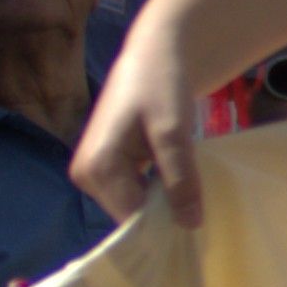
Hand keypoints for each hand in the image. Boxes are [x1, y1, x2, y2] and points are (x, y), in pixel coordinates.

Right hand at [71, 27, 213, 225]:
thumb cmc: (161, 88)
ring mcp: (94, 172)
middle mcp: (85, 176)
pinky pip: (134, 192)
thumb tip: (190, 225)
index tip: (197, 230)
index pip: (130, 218)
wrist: (155, 56)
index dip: (163, 225)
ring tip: (193, 197)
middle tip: (201, 210)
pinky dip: (158, 192)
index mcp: (95, 169)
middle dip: (163, 214)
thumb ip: (180, 179)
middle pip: (129, 214)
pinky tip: (180, 187)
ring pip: (134, 205)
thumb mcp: (174, 134)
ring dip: (163, 204)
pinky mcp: (107, 168)